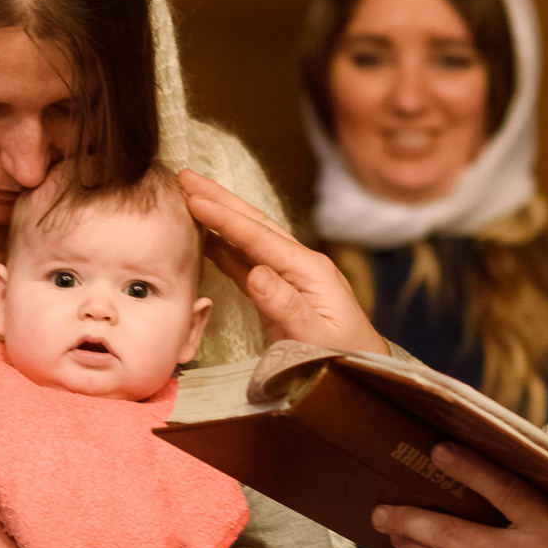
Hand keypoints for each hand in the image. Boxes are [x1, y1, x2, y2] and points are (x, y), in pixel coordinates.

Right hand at [179, 169, 386, 354]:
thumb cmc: (342, 357)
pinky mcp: (278, 289)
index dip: (225, 218)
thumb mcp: (316, 337)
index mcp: (309, 269)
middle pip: (253, 224)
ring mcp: (289, 274)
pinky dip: (222, 246)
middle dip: (219, 199)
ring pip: (247, 237)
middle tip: (185, 176)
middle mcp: (299, 264)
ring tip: (189, 195)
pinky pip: (245, 261)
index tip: (195, 198)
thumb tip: (255, 272)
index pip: (259, 237)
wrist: (361, 371)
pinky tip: (204, 236)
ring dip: (219, 216)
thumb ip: (286, 306)